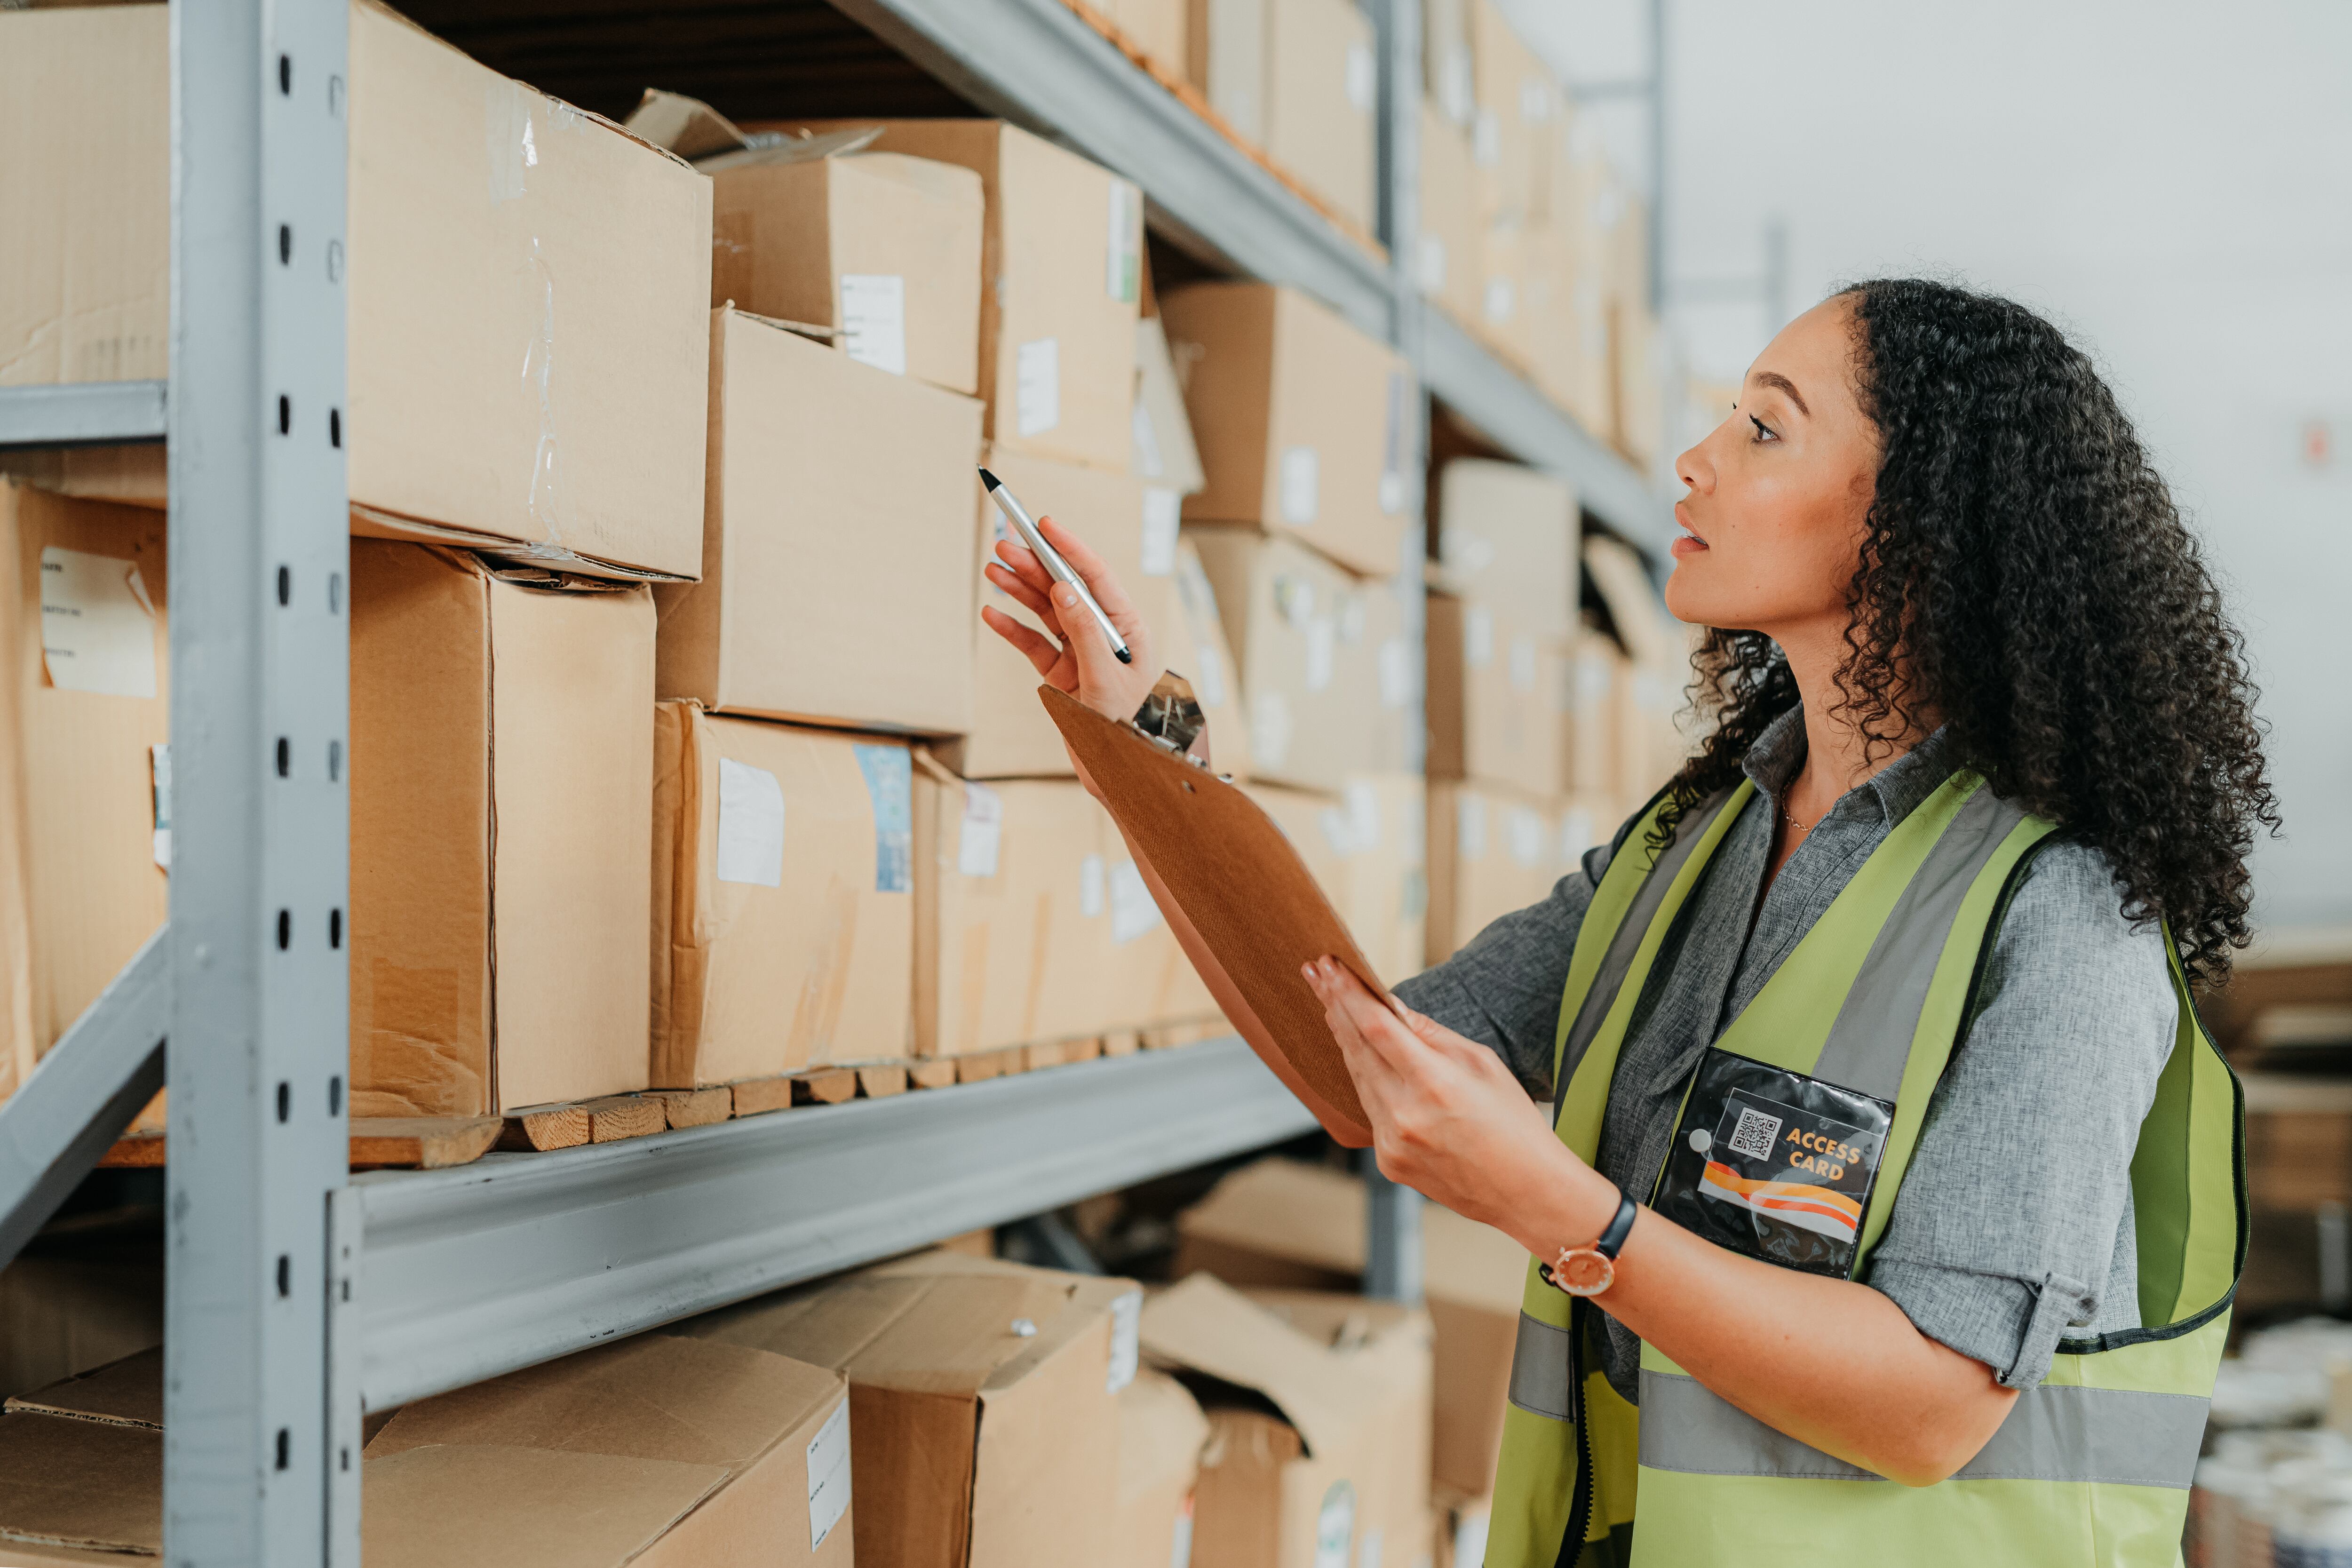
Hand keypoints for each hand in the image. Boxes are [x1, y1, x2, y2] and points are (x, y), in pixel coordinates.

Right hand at [980, 515, 1158, 725]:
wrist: (1123, 774)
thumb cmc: (1129, 727)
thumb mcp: (1106, 677)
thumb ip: (1084, 633)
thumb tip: (1063, 589)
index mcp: (1127, 628)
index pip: (1096, 578)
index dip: (1070, 549)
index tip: (1044, 525)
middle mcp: (1104, 635)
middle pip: (1065, 589)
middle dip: (1035, 565)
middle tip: (1005, 545)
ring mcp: (1081, 653)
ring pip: (1046, 613)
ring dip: (1020, 590)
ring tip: (993, 570)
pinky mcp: (1062, 675)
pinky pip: (1034, 645)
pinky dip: (1013, 630)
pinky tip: (993, 614)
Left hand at [1302, 957, 1611, 1240]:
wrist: (1527, 1192)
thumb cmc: (1514, 1122)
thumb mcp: (1482, 1063)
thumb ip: (1431, 1034)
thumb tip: (1391, 1005)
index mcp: (1434, 1082)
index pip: (1375, 1026)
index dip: (1347, 993)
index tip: (1329, 966)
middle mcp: (1405, 1113)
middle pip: (1356, 1048)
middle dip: (1335, 1007)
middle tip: (1316, 974)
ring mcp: (1392, 1142)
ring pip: (1358, 1078)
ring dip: (1344, 1040)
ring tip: (1332, 1006)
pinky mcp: (1388, 1161)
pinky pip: (1369, 1110)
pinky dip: (1365, 1080)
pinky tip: (1359, 1057)